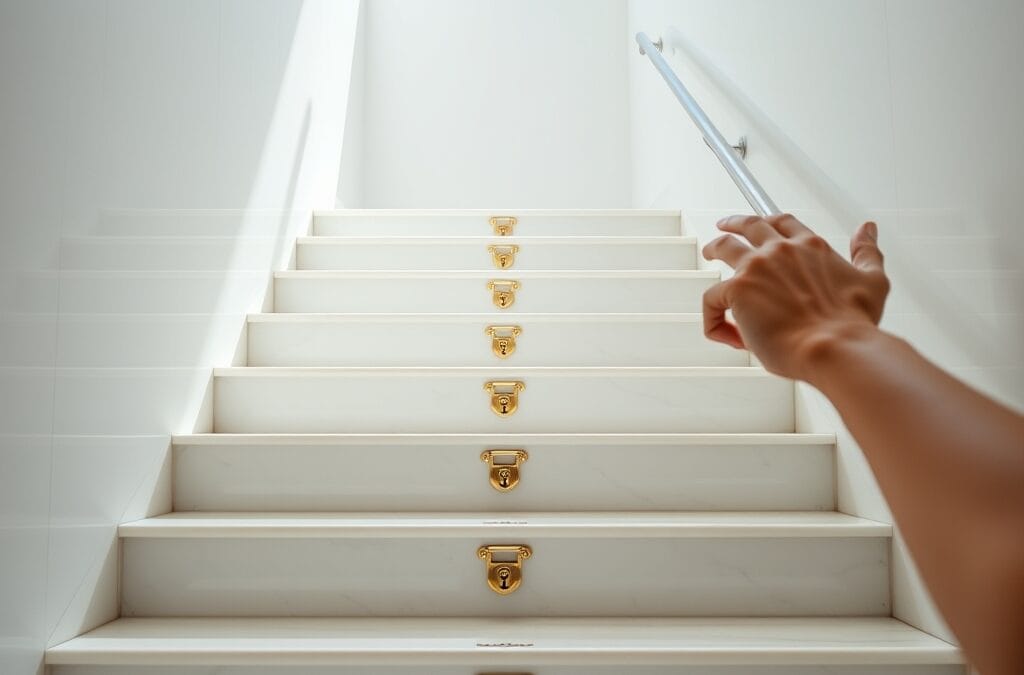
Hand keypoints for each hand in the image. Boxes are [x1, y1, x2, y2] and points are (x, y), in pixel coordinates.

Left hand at [701, 213, 889, 381]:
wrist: (835, 347)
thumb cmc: (852, 324)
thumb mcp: (872, 280)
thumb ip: (867, 253)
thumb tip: (868, 230)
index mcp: (812, 247)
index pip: (785, 223)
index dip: (771, 222)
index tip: (763, 224)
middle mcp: (782, 250)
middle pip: (750, 225)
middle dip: (735, 223)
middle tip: (724, 226)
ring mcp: (757, 267)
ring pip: (724, 246)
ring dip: (714, 248)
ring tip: (709, 253)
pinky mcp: (738, 290)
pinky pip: (711, 298)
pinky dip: (713, 317)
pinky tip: (723, 333)